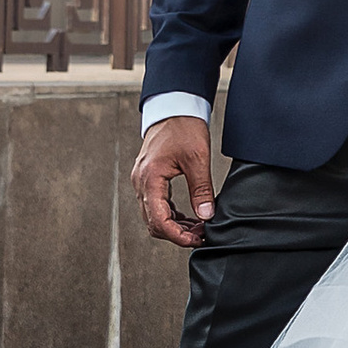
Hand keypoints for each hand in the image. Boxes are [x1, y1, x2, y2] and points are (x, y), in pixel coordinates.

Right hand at [133, 115, 214, 250]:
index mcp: (150, 178)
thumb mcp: (197, 159)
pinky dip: (171, 214)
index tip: (196, 239)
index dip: (177, 236)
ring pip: (154, 215)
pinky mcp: (148, 178)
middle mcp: (141, 182)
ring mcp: (142, 181)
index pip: (158, 220)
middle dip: (177, 233)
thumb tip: (206, 215)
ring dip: (174, 225)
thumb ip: (201, 189)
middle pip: (153, 222)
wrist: (174, 107)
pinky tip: (190, 216)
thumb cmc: (183, 127)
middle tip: (201, 234)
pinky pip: (156, 204)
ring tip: (199, 226)